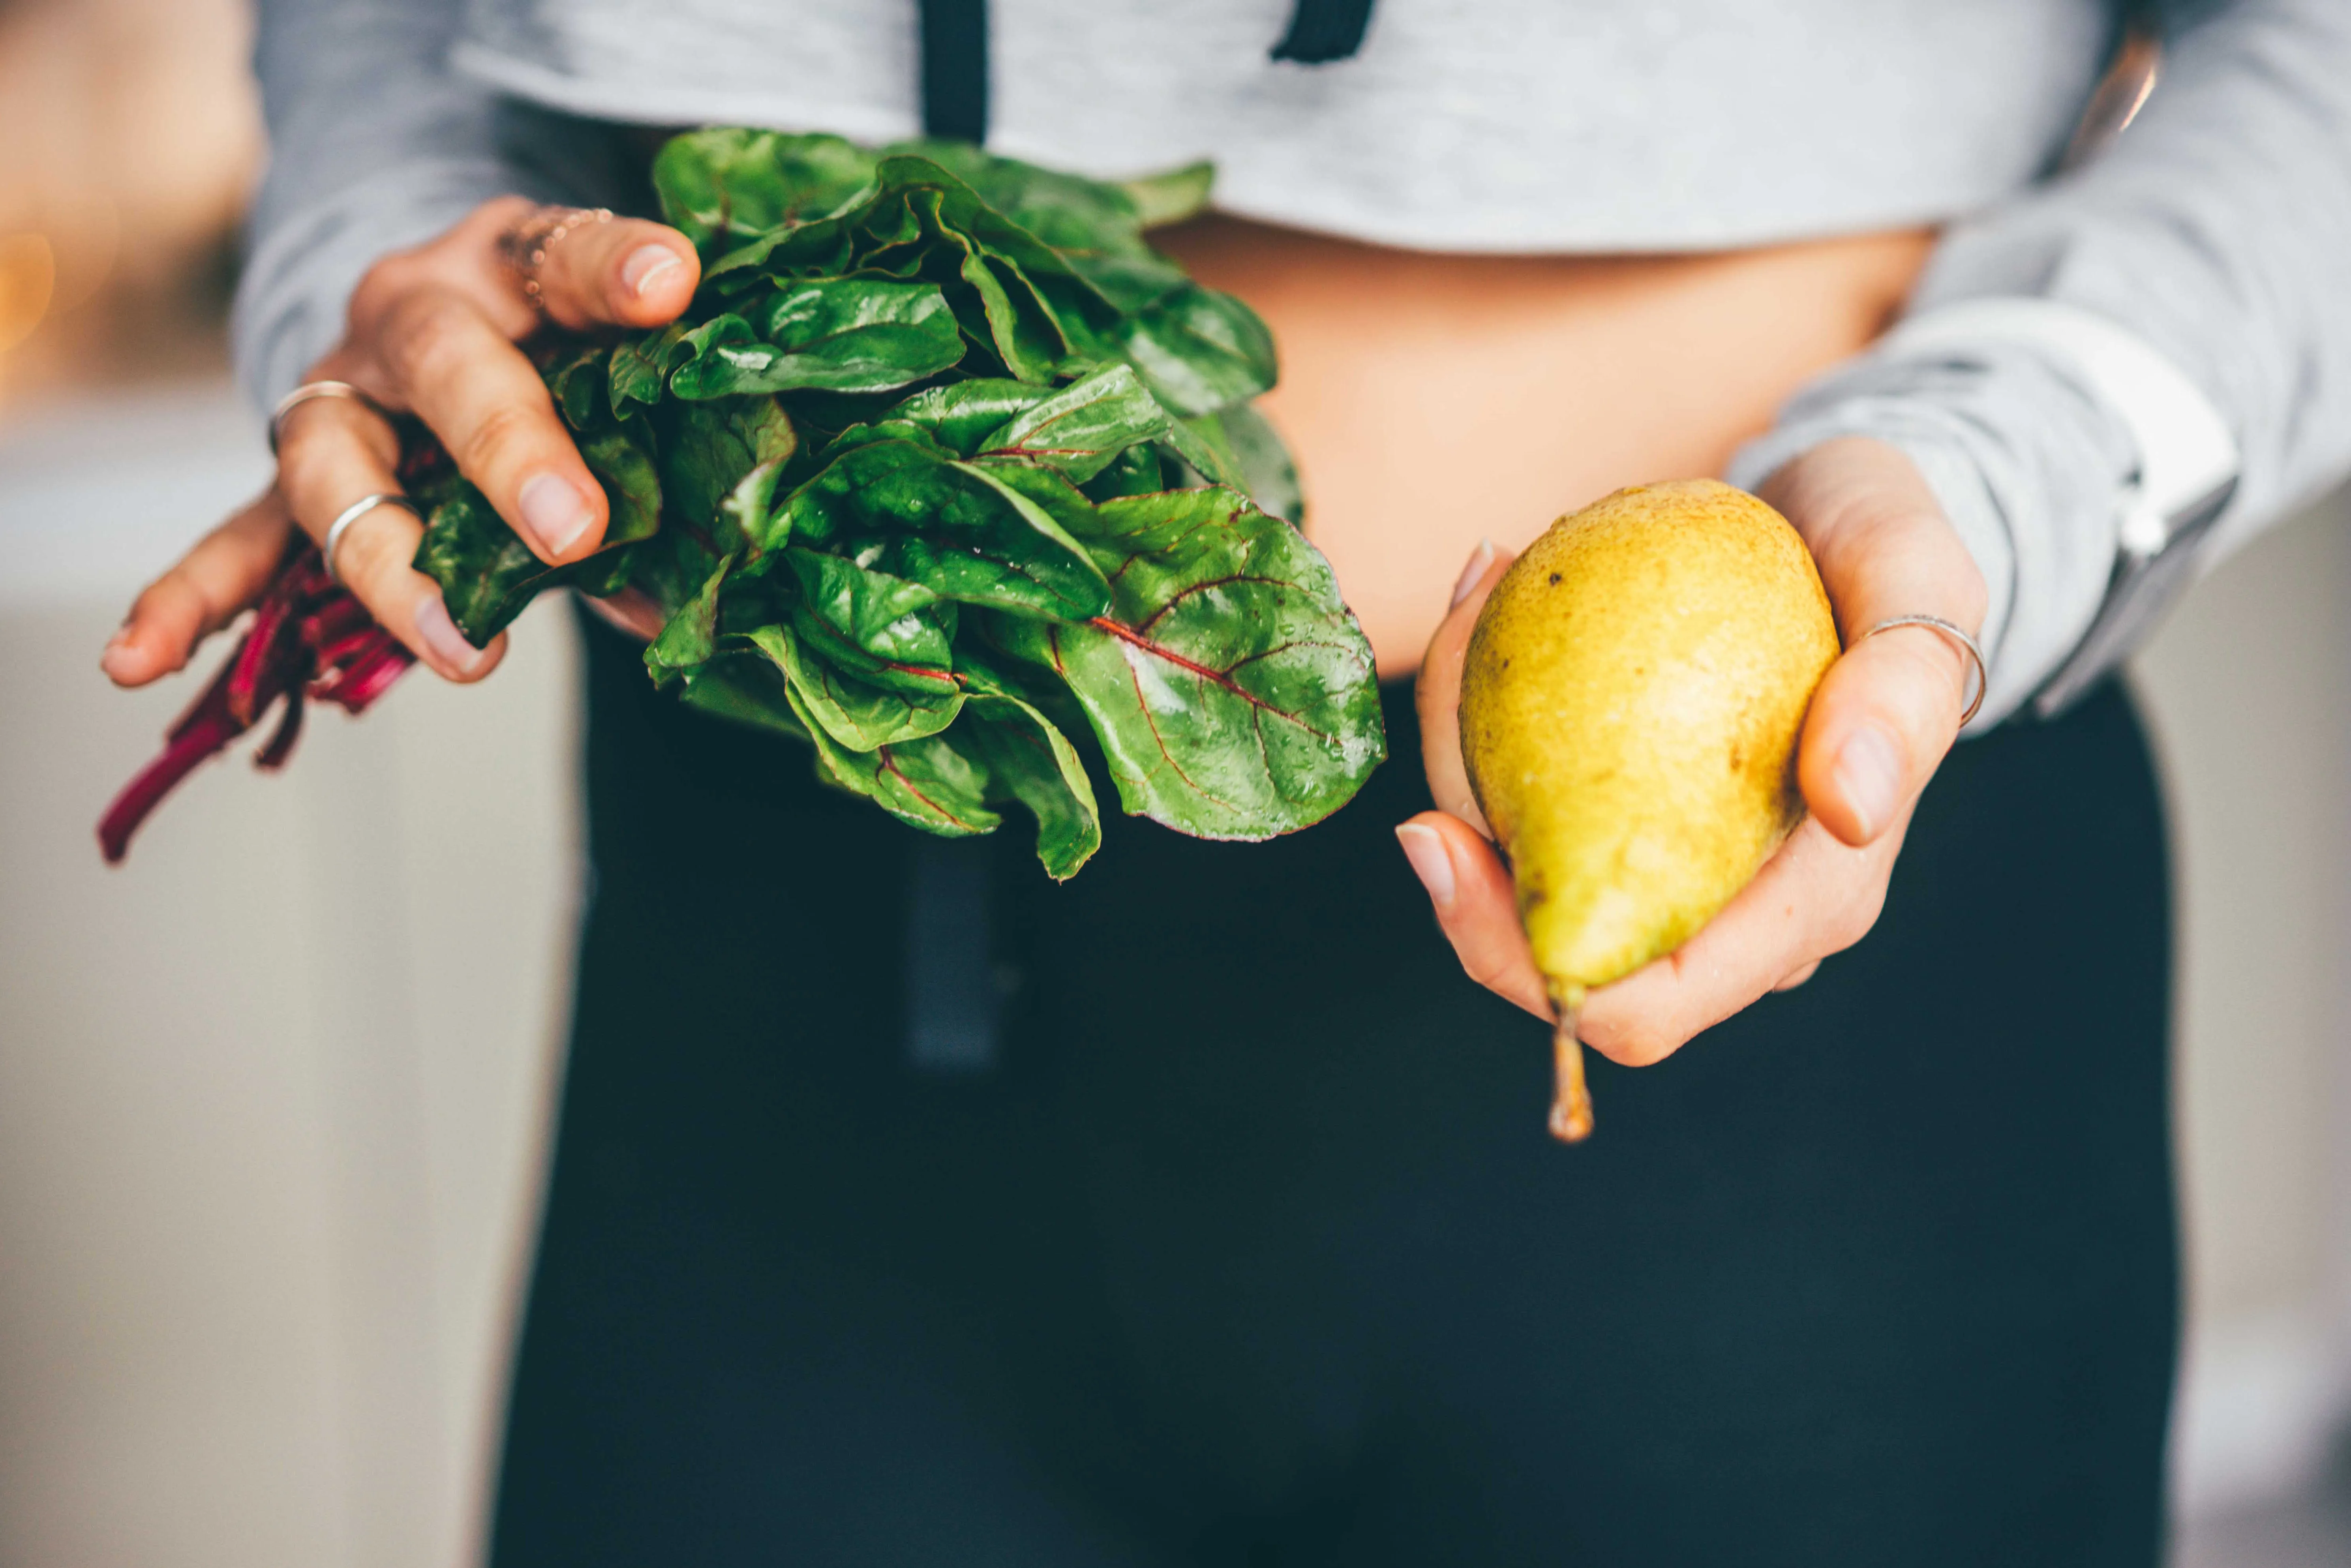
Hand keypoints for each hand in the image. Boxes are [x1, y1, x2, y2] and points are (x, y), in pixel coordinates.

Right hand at [100, 196, 699, 688]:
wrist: (453, 318)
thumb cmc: (556, 347)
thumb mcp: (615, 367)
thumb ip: (656, 468)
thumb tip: (674, 605)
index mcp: (508, 265)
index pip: (564, 253)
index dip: (616, 269)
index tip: (670, 285)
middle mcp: (412, 316)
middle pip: (449, 368)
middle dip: (509, 450)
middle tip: (574, 530)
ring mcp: (342, 395)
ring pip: (338, 469)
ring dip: (392, 560)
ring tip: (462, 643)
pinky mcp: (297, 472)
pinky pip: (237, 540)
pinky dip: (190, 600)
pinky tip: (139, 661)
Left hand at [1399, 437, 1988, 1065]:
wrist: (1843, 517)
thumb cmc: (1889, 550)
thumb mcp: (1922, 580)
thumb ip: (1903, 691)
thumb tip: (1852, 809)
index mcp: (1813, 900)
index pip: (1650, 1005)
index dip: (1525, 962)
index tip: (1435, 838)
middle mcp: (1730, 909)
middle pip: (1550, 952)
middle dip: (1460, 857)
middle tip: (1443, 684)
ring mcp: (1666, 862)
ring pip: (1514, 873)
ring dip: (1458, 754)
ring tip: (1473, 602)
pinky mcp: (1615, 806)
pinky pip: (1516, 799)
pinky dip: (1477, 716)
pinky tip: (1481, 604)